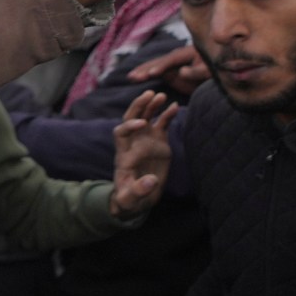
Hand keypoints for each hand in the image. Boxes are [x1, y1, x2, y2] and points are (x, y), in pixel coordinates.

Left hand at [109, 91, 178, 218]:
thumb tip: (151, 181)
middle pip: (130, 119)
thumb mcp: (130, 200)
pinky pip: (161, 125)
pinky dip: (166, 114)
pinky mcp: (158, 143)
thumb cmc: (129, 199)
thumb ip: (137, 191)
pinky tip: (175, 106)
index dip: (129, 126)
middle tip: (149, 95)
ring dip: (152, 106)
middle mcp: (133, 144)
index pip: (121, 133)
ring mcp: (145, 141)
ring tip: (161, 95)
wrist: (137, 198)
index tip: (142, 123)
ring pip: (146, 118)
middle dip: (138, 107)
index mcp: (123, 154)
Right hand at [127, 43, 210, 95]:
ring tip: (130, 77)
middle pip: (159, 62)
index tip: (152, 74)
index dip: (162, 66)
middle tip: (134, 76)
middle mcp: (175, 57)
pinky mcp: (169, 71)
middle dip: (146, 69)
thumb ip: (197, 71)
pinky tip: (134, 78)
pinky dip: (144, 74)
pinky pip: (155, 72)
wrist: (216, 72)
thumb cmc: (215, 70)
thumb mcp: (210, 71)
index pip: (172, 60)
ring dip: (142, 71)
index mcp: (186, 54)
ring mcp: (171, 64)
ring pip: (154, 66)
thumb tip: (182, 72)